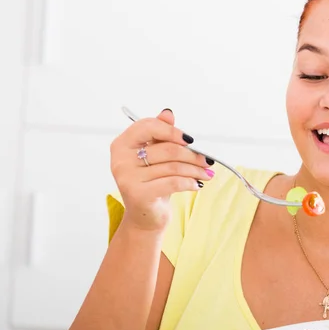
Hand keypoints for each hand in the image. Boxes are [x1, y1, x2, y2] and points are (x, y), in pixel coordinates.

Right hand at [110, 108, 212, 231]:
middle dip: (192, 155)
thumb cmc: (152, 182)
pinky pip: (173, 182)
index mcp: (122, 144)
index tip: (191, 140)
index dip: (172, 131)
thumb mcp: (157, 156)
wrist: (145, 216)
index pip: (148, 126)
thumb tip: (168, 113)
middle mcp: (121, 160)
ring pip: (173, 167)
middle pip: (166, 149)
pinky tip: (197, 184)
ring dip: (195, 170)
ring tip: (206, 173)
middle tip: (207, 160)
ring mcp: (128, 178)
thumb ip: (160, 134)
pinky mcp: (139, 194)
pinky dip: (190, 182)